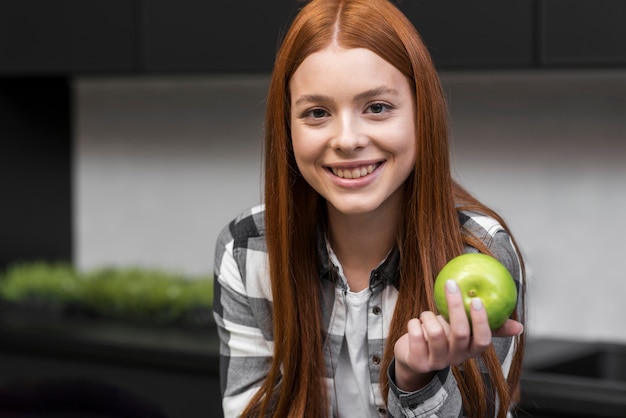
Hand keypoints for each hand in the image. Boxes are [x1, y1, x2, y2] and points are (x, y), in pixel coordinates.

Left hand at [393, 279, 522, 391]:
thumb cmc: (442, 337)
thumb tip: (519, 327)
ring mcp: (437, 362)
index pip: (483, 341)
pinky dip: (414, 323)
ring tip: (427, 315)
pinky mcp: (418, 361)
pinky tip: (416, 324)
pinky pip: (416, 334)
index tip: (478, 300)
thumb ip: (488, 327)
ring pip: (435, 332)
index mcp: (470, 351)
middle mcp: (456, 359)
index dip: (481, 321)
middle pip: (460, 333)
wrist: (414, 358)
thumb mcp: (464, 332)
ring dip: (428, 316)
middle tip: (451, 285)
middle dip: (456, 307)